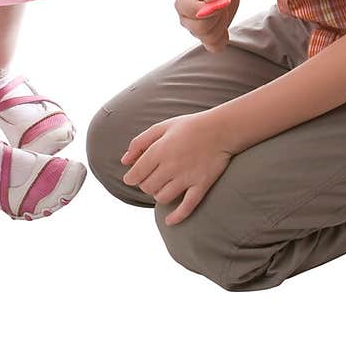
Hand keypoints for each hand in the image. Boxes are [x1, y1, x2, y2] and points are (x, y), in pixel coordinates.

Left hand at [121, 111, 232, 225]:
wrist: (222, 128)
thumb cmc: (190, 126)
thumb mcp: (162, 127)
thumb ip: (140, 142)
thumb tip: (124, 161)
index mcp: (160, 150)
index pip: (136, 174)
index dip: (131, 178)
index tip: (133, 177)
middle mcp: (171, 165)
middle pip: (148, 187)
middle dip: (145, 185)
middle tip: (151, 178)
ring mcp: (187, 177)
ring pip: (163, 197)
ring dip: (158, 195)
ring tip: (163, 187)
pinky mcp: (201, 185)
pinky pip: (187, 207)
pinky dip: (176, 217)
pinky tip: (169, 220)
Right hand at [175, 0, 240, 52]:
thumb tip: (212, 0)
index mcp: (181, 4)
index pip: (195, 14)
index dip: (212, 9)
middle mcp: (185, 20)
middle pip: (201, 29)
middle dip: (218, 16)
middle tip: (222, 3)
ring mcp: (195, 31)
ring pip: (210, 39)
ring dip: (222, 24)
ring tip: (221, 11)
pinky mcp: (206, 39)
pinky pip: (216, 47)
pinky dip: (224, 37)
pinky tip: (223, 24)